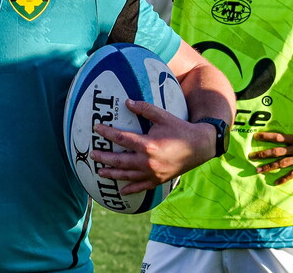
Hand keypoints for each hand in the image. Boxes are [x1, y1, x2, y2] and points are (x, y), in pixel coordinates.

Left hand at [91, 99, 213, 194]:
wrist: (200, 147)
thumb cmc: (180, 128)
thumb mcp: (162, 116)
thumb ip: (144, 108)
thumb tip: (127, 102)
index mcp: (148, 144)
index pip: (121, 138)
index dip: (106, 133)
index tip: (96, 128)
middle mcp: (148, 161)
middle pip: (119, 161)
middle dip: (104, 158)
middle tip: (92, 155)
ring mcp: (153, 173)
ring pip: (127, 176)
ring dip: (112, 174)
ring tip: (99, 172)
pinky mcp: (158, 180)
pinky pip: (141, 187)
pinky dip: (130, 189)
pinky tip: (121, 191)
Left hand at [248, 125, 292, 184]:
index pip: (278, 137)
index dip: (266, 136)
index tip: (255, 136)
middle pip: (275, 151)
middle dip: (262, 154)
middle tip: (250, 156)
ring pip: (281, 163)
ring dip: (268, 166)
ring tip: (257, 170)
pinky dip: (284, 178)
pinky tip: (275, 182)